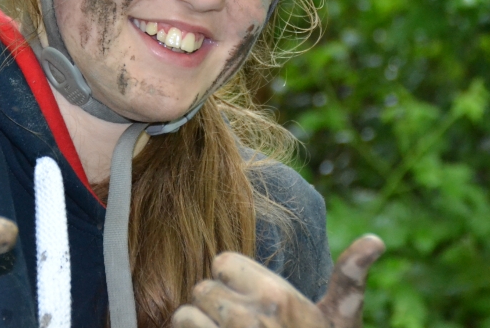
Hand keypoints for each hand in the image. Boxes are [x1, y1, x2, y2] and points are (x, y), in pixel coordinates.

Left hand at [172, 234, 384, 327]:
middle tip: (237, 326)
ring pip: (184, 316)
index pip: (222, 262)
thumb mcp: (341, 320)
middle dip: (213, 306)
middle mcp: (249, 318)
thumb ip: (350, 277)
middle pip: (201, 288)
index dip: (232, 280)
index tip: (249, 299)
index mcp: (277, 297)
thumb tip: (375, 240)